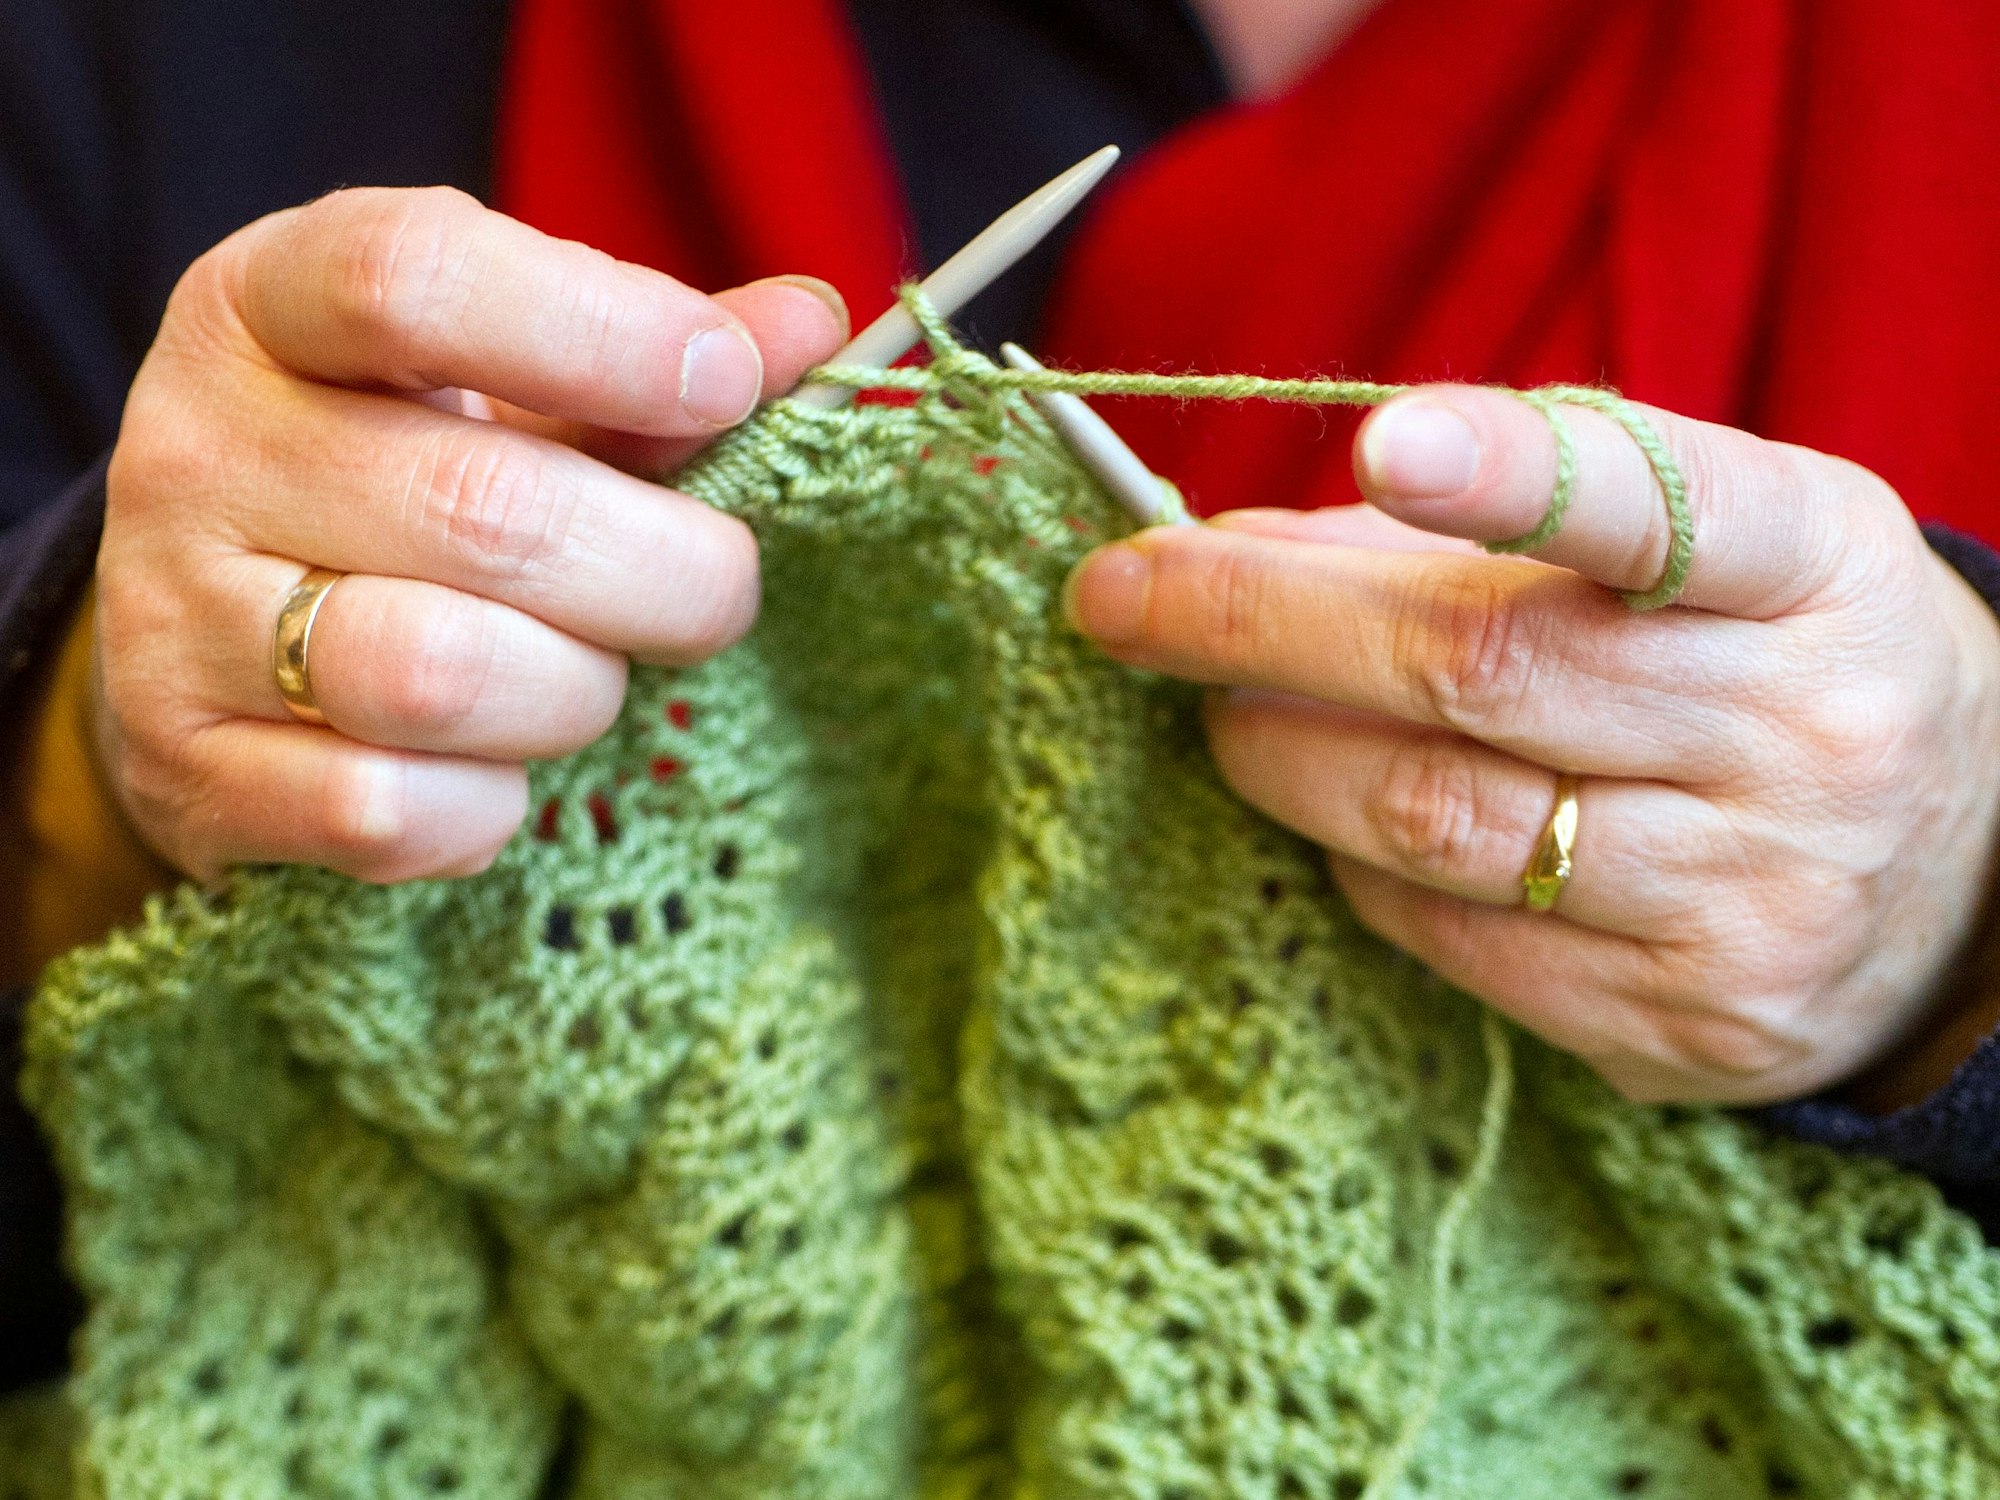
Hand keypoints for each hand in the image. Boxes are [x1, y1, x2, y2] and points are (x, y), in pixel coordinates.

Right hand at [95, 187, 846, 882]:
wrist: (206, 637)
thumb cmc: (401, 485)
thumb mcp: (505, 389)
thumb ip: (649, 356)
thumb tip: (810, 329)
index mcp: (269, 308)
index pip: (414, 281)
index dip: (603, 332)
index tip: (727, 383)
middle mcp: (199, 452)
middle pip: (486, 512)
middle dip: (665, 571)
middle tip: (712, 588)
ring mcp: (175, 623)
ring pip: (442, 677)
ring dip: (576, 692)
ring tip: (585, 672)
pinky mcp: (194, 777)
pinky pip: (392, 814)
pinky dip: (487, 810)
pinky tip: (491, 769)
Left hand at [1064, 388, 1999, 1104]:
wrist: (1949, 867)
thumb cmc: (1759, 657)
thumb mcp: (1685, 544)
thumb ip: (1480, 520)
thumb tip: (1230, 547)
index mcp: (1812, 567)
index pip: (1667, 508)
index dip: (1521, 476)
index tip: (1388, 443)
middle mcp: (1801, 732)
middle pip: (1474, 673)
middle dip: (1256, 626)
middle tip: (1123, 597)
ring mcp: (1749, 895)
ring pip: (1431, 820)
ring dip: (1278, 752)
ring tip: (1222, 708)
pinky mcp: (1686, 1022)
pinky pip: (1447, 937)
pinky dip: (1355, 863)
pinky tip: (1345, 818)